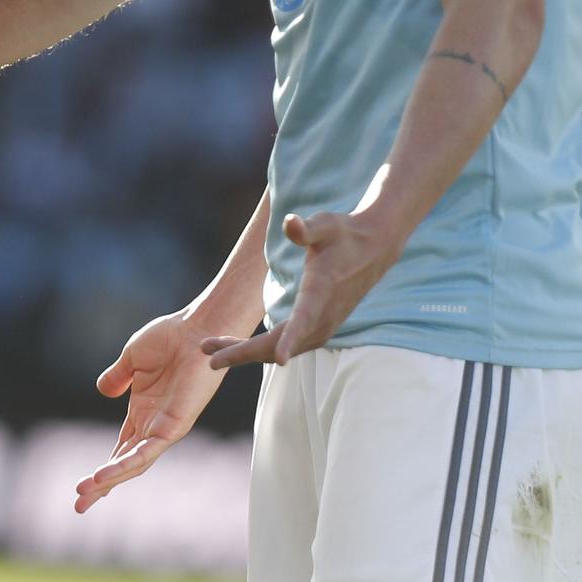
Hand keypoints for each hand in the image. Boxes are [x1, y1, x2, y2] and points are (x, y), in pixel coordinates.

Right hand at [75, 307, 236, 512]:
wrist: (195, 328)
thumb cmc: (170, 338)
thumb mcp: (132, 358)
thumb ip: (117, 376)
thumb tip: (103, 390)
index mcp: (142, 411)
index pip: (120, 448)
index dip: (102, 469)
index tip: (81, 488)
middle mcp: (154, 424)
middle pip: (124, 463)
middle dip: (102, 485)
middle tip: (79, 506)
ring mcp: (165, 427)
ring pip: (134, 463)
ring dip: (110, 479)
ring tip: (86, 493)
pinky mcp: (175, 424)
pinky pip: (148, 450)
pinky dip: (126, 463)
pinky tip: (106, 473)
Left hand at [201, 209, 403, 369]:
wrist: (373, 249)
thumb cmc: (343, 233)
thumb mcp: (325, 224)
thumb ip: (307, 228)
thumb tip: (291, 223)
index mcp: (322, 290)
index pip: (306, 318)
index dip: (291, 338)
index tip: (279, 358)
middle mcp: (322, 315)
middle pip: (281, 342)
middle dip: (244, 351)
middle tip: (208, 355)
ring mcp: (321, 326)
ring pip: (279, 347)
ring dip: (245, 351)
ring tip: (208, 348)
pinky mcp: (317, 328)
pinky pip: (285, 344)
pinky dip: (259, 349)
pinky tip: (234, 347)